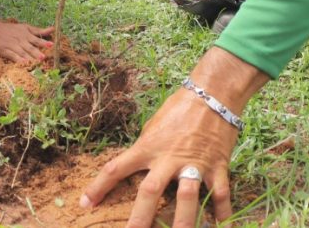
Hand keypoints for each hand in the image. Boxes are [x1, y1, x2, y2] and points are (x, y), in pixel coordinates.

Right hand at [0, 17, 53, 64]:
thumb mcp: (24, 27)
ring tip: (36, 61)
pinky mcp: (4, 50)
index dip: (44, 43)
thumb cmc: (9, 29)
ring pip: (22, 52)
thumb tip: (53, 29)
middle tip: (44, 57)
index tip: (52, 46)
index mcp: (26, 34)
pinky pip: (12, 56)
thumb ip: (38, 30)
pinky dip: (17, 59)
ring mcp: (12, 45)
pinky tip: (23, 63)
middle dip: (38, 52)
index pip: (37, 39)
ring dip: (30, 57)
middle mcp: (20, 40)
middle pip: (30, 47)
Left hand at [80, 88, 238, 226]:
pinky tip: (222, 227)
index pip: (116, 168)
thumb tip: (136, 164)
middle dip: (140, 218)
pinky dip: (223, 213)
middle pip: (150, 191)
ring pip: (187, 197)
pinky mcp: (217, 166)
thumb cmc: (179, 107)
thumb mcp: (154, 125)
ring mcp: (194, 164)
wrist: (212, 93)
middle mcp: (168, 158)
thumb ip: (146, 148)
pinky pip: (221, 193)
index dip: (98, 186)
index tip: (85, 204)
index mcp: (148, 147)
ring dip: (184, 221)